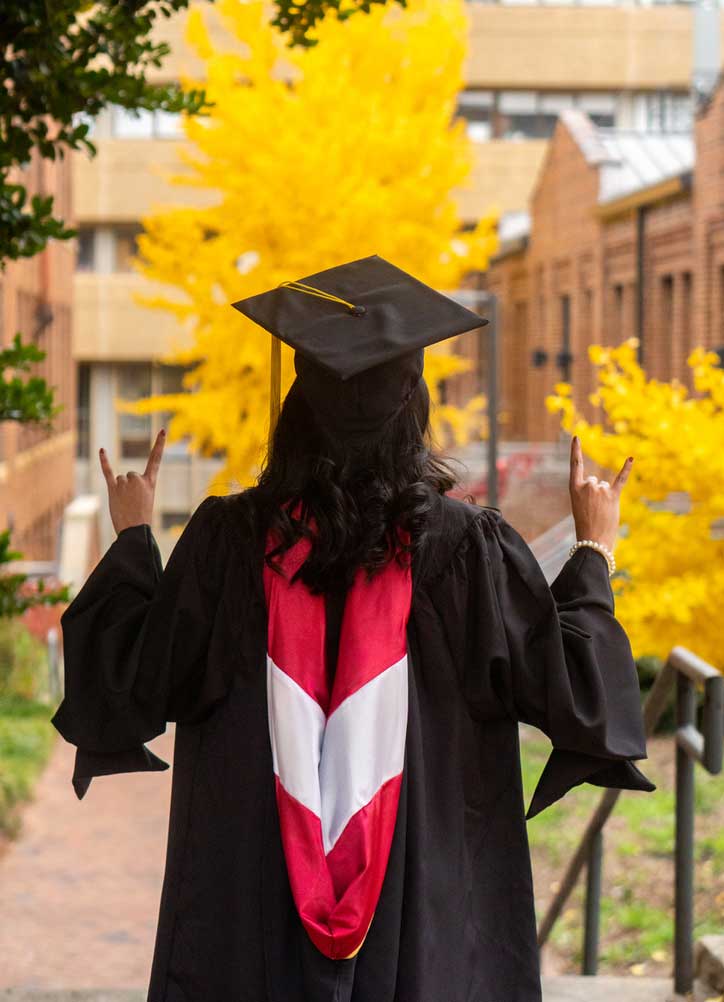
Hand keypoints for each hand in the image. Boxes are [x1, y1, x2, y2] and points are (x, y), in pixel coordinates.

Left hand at [99, 429, 165, 534]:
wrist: (134, 531)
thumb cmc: (141, 520)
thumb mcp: (145, 502)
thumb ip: (137, 489)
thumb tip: (122, 484)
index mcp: (150, 483)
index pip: (156, 460)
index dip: (159, 445)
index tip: (162, 431)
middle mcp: (138, 479)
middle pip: (130, 475)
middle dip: (128, 488)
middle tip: (131, 503)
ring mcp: (125, 483)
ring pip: (120, 479)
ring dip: (119, 491)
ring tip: (124, 504)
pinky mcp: (113, 488)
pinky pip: (107, 472)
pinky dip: (104, 461)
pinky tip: (102, 450)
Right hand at [569, 435, 632, 552]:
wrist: (593, 541)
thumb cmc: (586, 525)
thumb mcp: (580, 506)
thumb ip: (589, 492)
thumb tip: (603, 484)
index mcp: (574, 488)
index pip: (575, 465)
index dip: (575, 450)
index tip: (576, 437)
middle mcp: (588, 485)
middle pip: (594, 481)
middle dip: (596, 494)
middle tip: (593, 510)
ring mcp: (600, 490)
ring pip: (605, 486)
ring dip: (606, 498)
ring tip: (602, 512)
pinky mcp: (613, 495)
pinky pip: (621, 479)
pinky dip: (626, 469)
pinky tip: (631, 458)